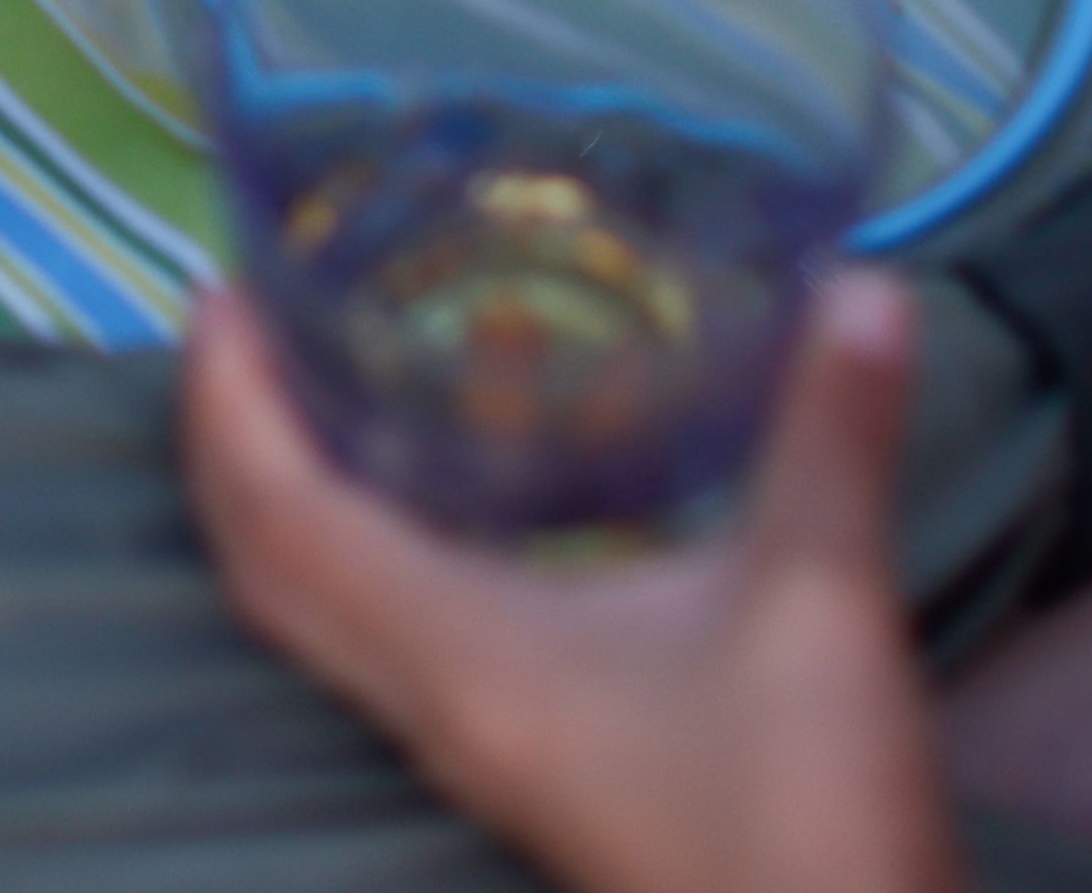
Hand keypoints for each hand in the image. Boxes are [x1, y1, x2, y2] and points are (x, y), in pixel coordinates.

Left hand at [181, 280, 959, 892]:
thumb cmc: (805, 809)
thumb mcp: (823, 602)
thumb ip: (834, 435)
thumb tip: (869, 283)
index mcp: (462, 661)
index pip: (284, 522)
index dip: (230, 404)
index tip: (222, 291)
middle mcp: (434, 711)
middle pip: (267, 574)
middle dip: (229, 448)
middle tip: (246, 327)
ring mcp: (472, 751)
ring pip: (322, 618)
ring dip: (293, 505)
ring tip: (322, 390)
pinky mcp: (522, 770)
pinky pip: (388, 646)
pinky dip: (372, 556)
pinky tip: (451, 505)